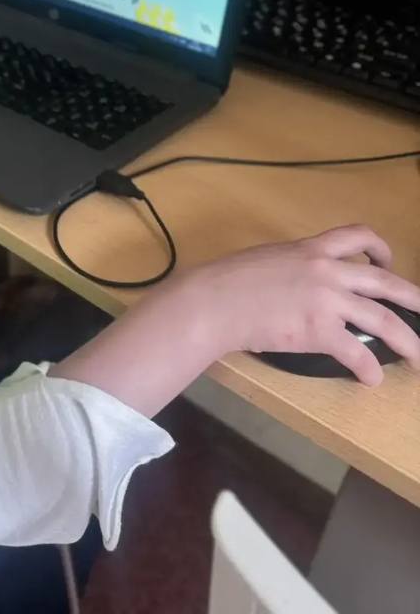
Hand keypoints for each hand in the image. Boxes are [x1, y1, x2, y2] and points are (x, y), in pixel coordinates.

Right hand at [51, 224, 419, 414]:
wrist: (215, 301)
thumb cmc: (230, 280)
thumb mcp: (269, 259)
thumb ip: (294, 267)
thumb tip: (304, 283)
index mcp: (311, 248)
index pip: (357, 236)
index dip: (381, 248)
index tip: (388, 260)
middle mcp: (326, 270)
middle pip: (385, 281)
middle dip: (413, 298)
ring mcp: (326, 300)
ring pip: (383, 319)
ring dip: (407, 341)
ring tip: (419, 357)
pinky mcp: (320, 331)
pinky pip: (357, 353)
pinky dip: (369, 369)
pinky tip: (372, 379)